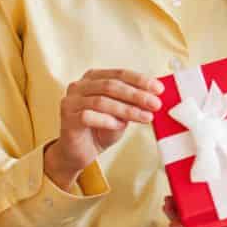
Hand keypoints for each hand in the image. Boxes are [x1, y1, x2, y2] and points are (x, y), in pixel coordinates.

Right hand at [44, 68, 162, 188]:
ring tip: (146, 117)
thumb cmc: (101, 130)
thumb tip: (155, 96)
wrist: (79, 152)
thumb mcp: (122, 114)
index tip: (159, 89)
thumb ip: (133, 103)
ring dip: (127, 109)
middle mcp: (79, 86)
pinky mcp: (67, 118)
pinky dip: (107, 120)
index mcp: (93, 78)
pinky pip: (88, 116)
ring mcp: (71, 101)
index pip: (119, 74)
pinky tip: (120, 126)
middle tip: (156, 104)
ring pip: (101, 101)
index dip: (140, 80)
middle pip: (111, 86)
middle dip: (137, 95)